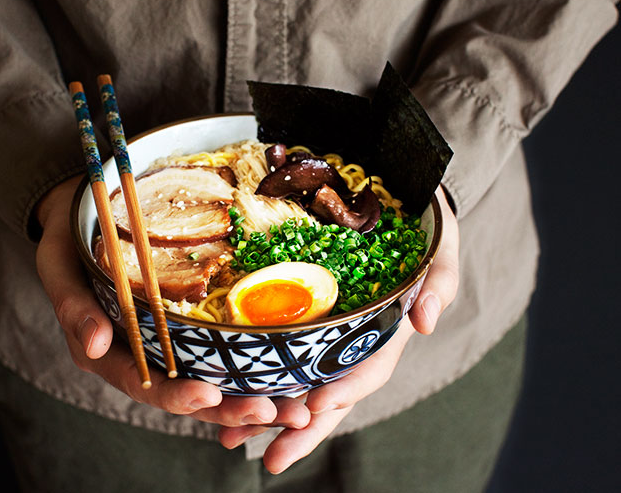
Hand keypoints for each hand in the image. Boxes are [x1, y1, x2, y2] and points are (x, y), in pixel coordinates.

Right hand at [34, 176, 311, 428]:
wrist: (85, 213)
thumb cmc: (70, 240)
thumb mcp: (59, 266)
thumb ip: (73, 307)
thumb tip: (97, 346)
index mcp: (108, 353)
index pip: (144, 385)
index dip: (176, 395)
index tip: (210, 395)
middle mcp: (142, 356)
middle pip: (187, 394)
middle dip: (229, 409)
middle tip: (272, 413)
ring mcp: (167, 344)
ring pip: (210, 380)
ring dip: (249, 397)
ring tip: (293, 408)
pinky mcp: (187, 327)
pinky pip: (219, 353)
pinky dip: (250, 366)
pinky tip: (285, 374)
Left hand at [218, 186, 459, 472]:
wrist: (394, 206)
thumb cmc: (420, 226)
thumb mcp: (438, 246)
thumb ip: (440, 280)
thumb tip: (426, 323)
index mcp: (387, 331)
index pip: (369, 369)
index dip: (346, 389)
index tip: (316, 405)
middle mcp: (354, 342)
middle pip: (331, 394)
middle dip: (304, 430)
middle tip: (274, 459)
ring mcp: (327, 336)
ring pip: (299, 384)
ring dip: (269, 416)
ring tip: (232, 440)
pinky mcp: (302, 322)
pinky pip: (279, 355)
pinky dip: (257, 379)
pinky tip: (226, 398)